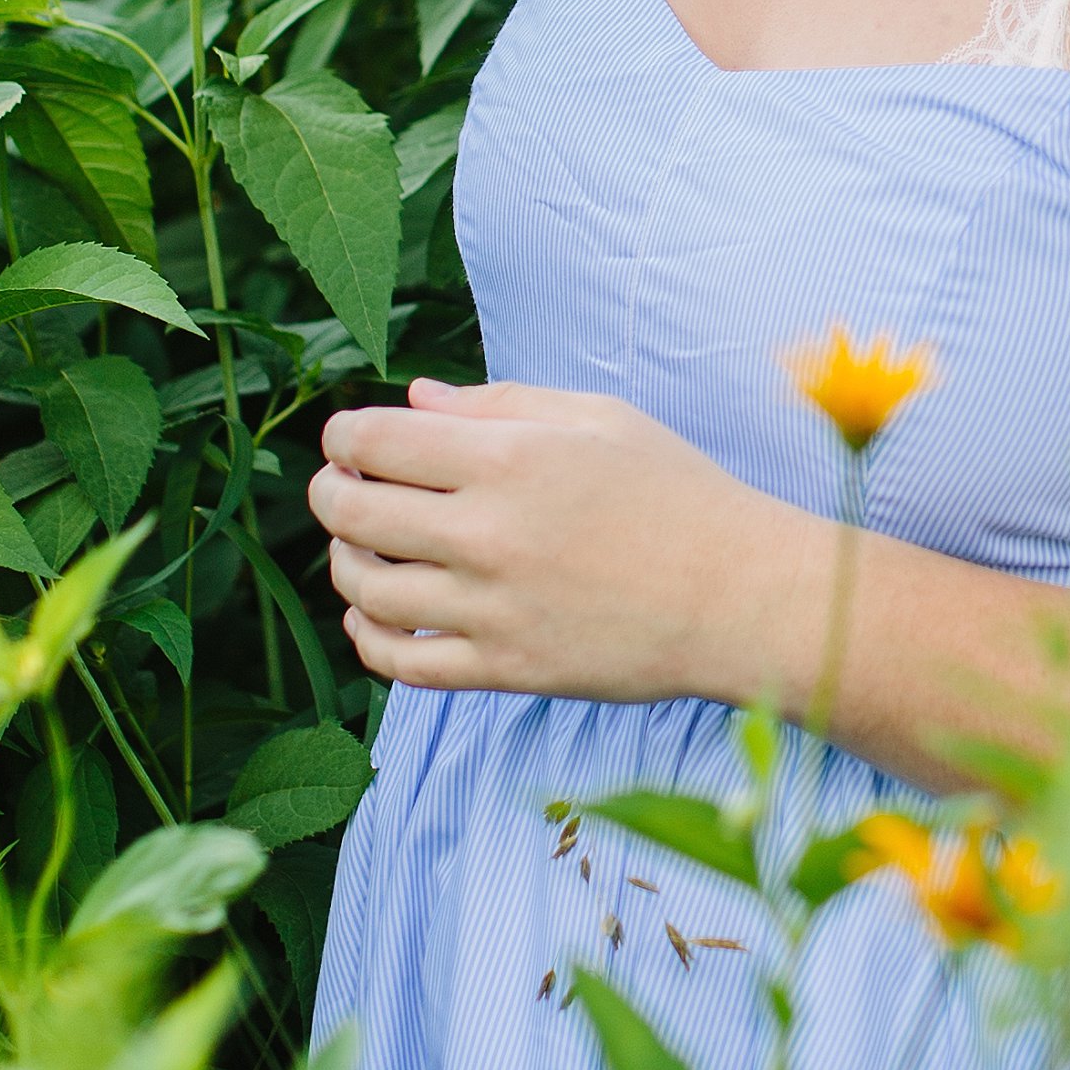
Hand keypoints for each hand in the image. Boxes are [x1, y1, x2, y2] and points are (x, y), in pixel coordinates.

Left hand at [309, 378, 813, 701]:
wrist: (739, 596)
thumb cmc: (677, 494)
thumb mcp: (598, 419)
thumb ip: (498, 404)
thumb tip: (413, 399)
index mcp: (508, 459)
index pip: (374, 442)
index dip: (343, 437)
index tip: (348, 441)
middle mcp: (488, 534)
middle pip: (354, 512)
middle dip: (330, 494)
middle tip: (339, 490)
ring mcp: (492, 610)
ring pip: (367, 589)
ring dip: (344, 563)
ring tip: (359, 549)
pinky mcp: (505, 670)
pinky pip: (402, 664)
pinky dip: (368, 638)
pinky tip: (372, 616)